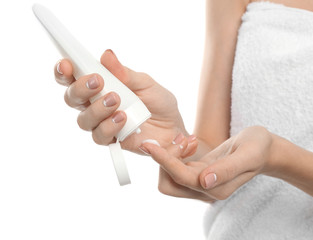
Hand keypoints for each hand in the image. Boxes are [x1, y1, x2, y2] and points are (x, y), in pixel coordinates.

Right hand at [54, 49, 196, 154]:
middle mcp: (96, 105)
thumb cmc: (158, 103)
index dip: (64, 71)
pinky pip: (100, 136)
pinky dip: (109, 126)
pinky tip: (123, 119)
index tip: (67, 64)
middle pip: (72, 98)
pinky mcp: (111, 139)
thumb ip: (125, 73)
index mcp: (100, 87)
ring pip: (83, 120)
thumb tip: (107, 56)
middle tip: (97, 81)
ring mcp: (102, 123)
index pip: (73, 78)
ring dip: (96, 109)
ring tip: (116, 101)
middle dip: (80, 89)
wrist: (173, 127)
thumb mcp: (145, 83)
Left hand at [141, 126, 274, 199]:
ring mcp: (201, 182)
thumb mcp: (248, 153)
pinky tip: (187, 141)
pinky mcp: (198, 173)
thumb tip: (204, 181)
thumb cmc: (258, 148)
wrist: (263, 149)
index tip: (149, 145)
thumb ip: (227, 168)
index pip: (182, 177)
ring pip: (170, 176)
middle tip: (179, 138)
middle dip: (165, 160)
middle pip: (169, 183)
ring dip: (170, 156)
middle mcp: (206, 190)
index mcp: (217, 188)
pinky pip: (177, 168)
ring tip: (186, 138)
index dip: (164, 161)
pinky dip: (175, 154)